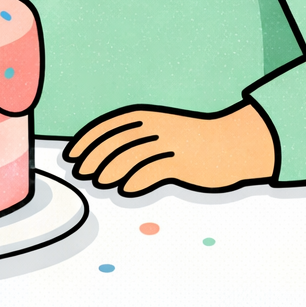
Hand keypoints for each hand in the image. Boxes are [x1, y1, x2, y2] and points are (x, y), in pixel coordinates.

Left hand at [63, 102, 275, 194]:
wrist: (234, 143)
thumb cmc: (193, 140)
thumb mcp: (163, 131)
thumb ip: (137, 139)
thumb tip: (103, 157)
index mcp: (149, 116)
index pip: (108, 126)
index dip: (86, 140)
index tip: (71, 156)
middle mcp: (157, 127)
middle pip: (116, 142)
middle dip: (93, 158)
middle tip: (80, 174)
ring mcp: (171, 144)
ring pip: (131, 157)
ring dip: (110, 171)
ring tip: (99, 183)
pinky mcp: (184, 163)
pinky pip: (153, 171)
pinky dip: (135, 181)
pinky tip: (125, 190)